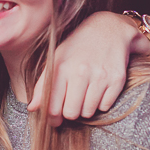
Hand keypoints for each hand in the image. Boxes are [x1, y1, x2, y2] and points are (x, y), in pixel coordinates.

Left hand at [28, 11, 135, 125]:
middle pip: (71, 113)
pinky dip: (101, 103)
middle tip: (72, 103)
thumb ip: (42, 85)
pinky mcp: (117, 79)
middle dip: (70, 112)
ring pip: (88, 112)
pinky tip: (98, 89)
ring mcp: (100, 76)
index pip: (53, 106)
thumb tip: (32, 108)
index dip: (52, 118)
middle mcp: (80, 71)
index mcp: (61, 67)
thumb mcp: (56, 59)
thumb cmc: (77, 46)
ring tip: (85, 93)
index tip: (54, 119)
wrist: (108, 29)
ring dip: (85, 108)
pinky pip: (105, 106)